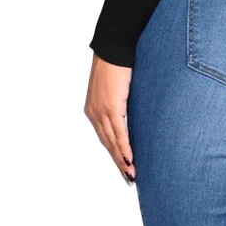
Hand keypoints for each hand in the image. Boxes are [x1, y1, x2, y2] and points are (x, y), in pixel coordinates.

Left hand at [85, 53, 135, 184]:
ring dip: (121, 160)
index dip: (113, 153)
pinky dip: (124, 147)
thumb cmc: (117, 63)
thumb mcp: (117, 88)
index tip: (123, 166)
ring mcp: (101, 111)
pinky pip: (118, 132)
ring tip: (131, 174)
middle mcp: (94, 113)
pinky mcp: (111, 106)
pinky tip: (129, 158)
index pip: (104, 137)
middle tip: (128, 178)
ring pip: (112, 142)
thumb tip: (131, 112)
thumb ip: (120, 102)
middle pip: (107, 144)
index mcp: (93, 109)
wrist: (114, 47)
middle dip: (118, 162)